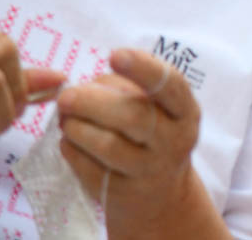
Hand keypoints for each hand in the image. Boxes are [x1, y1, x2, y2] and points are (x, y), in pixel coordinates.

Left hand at [57, 48, 202, 235]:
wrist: (160, 196)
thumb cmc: (153, 136)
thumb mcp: (156, 108)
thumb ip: (126, 88)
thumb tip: (86, 85)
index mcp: (185, 113)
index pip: (171, 86)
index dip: (143, 68)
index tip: (114, 55)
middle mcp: (174, 142)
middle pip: (133, 116)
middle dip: (92, 102)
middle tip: (65, 96)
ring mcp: (149, 172)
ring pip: (107, 145)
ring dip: (77, 127)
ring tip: (65, 118)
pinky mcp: (122, 194)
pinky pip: (89, 168)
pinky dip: (72, 149)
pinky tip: (69, 140)